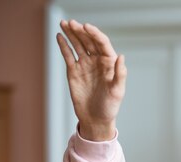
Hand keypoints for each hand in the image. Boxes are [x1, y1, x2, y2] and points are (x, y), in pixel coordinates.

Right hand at [57, 19, 126, 140]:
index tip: (86, 26)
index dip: (95, 34)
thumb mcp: (117, 91)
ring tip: (64, 23)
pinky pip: (68, 55)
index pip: (102, 43)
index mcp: (109, 63)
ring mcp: (85, 65)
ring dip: (71, 34)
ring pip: (77, 45)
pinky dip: (64, 45)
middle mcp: (97, 61)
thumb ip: (120, 73)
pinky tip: (59, 36)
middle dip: (80, 31)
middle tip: (71, 23)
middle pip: (88, 41)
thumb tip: (121, 56)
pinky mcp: (74, 71)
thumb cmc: (110, 107)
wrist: (95, 119)